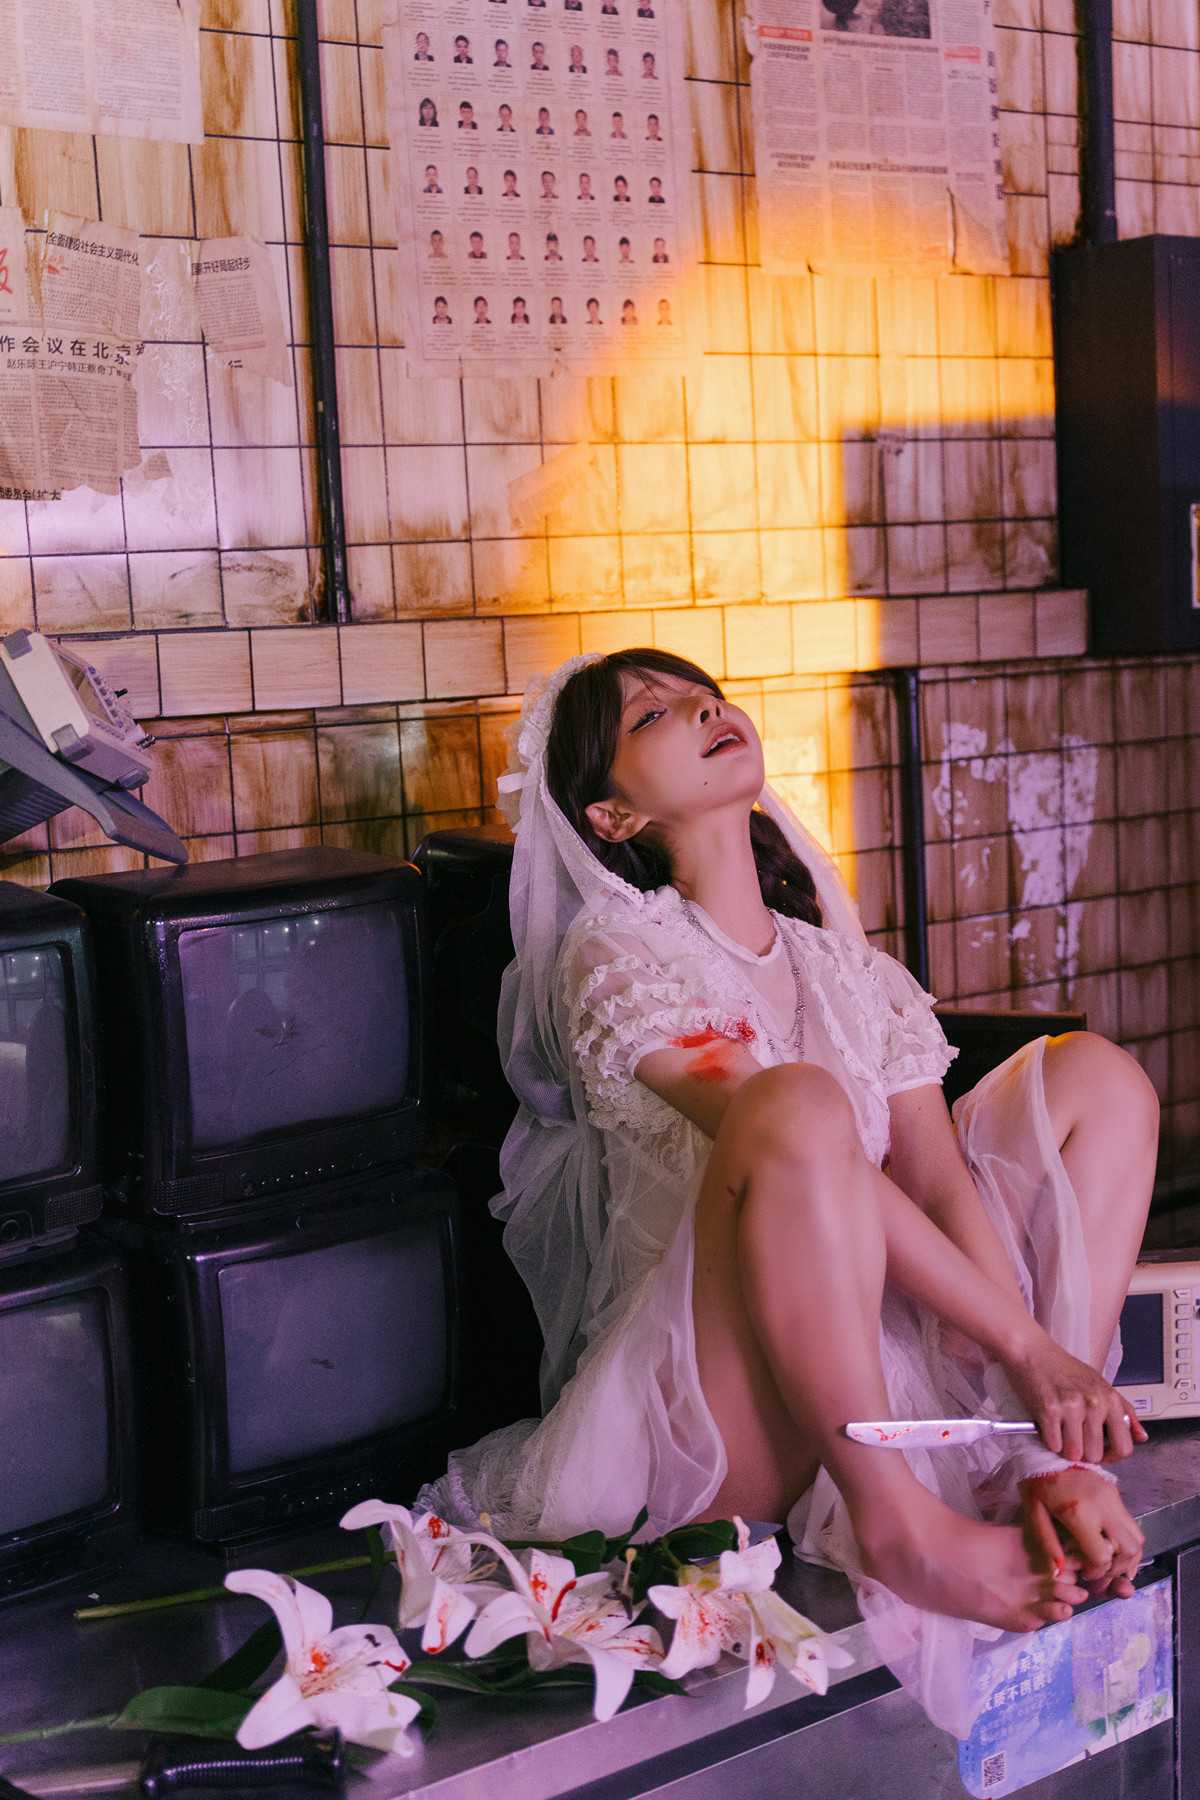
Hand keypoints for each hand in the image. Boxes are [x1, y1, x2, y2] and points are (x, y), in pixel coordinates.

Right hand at [1005, 1327, 1148, 1463]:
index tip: (1100, 1452)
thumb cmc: (1063, 1367)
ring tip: (1059, 1429)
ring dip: (1064, 1448)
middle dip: (1082, 1451)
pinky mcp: (1048, 1411)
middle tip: (1072, 1435)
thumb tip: (1141, 1437)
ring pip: (1073, 1454)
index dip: (1111, 1456)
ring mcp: (1071, 1407)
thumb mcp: (1100, 1384)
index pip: (1124, 1447)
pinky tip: (1047, 1424)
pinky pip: (1053, 1445)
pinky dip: (1048, 1440)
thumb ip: (1124, 1411)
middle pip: (1095, 1455)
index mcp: (1110, 1398)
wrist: (1031, 1350)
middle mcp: (1094, 1403)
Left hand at [1020, 1465, 1145, 1597]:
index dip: (1096, 1572)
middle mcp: (1103, 1506)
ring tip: (1112, 1564)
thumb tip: (1060, 1571)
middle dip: (1119, 1568)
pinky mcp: (1115, 1491)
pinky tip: (1113, 1545)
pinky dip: (1127, 1539)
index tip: (1086, 1574)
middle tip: (1104, 1573)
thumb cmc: (1036, 1481)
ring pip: (1137, 1537)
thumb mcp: (1034, 1512)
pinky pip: (1131, 1522)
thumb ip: (1048, 1543)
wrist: (1046, 1449)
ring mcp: (1113, 1497)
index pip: (1102, 1556)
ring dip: (1129, 1556)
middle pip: (1130, 1549)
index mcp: (1080, 1513)